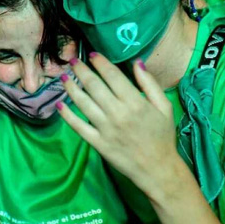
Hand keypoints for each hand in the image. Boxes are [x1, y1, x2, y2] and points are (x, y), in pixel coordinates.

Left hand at [57, 54, 179, 196]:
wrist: (158, 169)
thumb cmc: (162, 136)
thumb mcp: (164, 106)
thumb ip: (150, 84)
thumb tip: (137, 61)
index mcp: (135, 102)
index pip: (113, 76)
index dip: (100, 63)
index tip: (92, 54)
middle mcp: (117, 113)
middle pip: (94, 86)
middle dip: (82, 71)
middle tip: (73, 60)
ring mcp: (105, 129)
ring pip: (83, 103)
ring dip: (71, 88)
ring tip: (64, 76)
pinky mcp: (97, 143)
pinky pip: (78, 127)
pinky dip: (67, 115)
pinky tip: (60, 104)